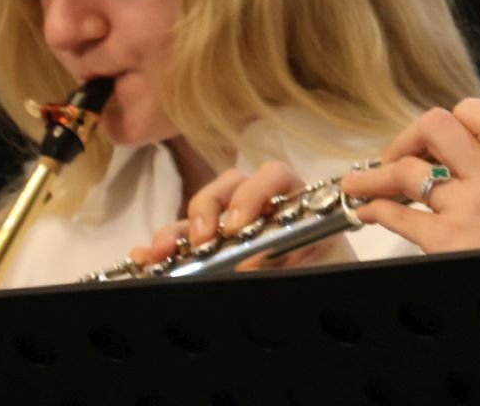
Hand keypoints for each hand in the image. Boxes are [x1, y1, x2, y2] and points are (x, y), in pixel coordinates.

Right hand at [128, 162, 348, 270]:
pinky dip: (161, 249)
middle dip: (209, 206)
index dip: (253, 193)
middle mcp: (263, 209)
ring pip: (201, 213)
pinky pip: (183, 244)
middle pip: (229, 186)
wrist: (336, 303)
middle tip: (202, 239)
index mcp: (297, 205)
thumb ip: (288, 263)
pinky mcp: (214, 254)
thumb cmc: (330, 277)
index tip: (239, 226)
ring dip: (178, 228)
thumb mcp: (320, 270)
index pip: (275, 176)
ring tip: (162, 252)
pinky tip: (143, 260)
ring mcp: (235, 230)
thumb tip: (249, 264)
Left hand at [342, 98, 479, 252]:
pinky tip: (368, 212)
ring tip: (357, 183)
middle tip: (401, 155)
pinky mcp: (444, 238)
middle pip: (438, 127)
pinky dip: (374, 209)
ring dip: (374, 175)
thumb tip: (475, 159)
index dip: (456, 117)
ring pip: (407, 169)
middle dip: (409, 137)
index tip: (440, 136)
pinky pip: (398, 215)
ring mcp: (465, 206)